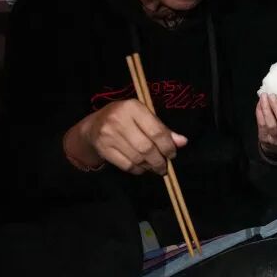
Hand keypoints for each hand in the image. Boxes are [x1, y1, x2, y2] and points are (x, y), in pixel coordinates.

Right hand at [67, 99, 186, 174]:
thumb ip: (163, 129)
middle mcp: (119, 119)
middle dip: (159, 160)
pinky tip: (142, 167)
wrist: (94, 126)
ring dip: (149, 166)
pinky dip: (138, 170)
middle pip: (146, 147)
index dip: (168, 146)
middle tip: (164, 166)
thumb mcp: (143, 117)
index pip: (156, 131)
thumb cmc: (126, 119)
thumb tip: (182, 142)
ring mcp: (108, 135)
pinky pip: (126, 165)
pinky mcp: (103, 149)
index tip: (172, 154)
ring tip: (154, 167)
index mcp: (133, 107)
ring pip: (137, 158)